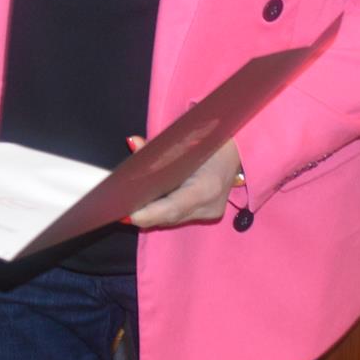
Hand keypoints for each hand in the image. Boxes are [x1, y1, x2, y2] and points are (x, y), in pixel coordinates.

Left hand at [129, 140, 243, 228]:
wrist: (240, 148)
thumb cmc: (211, 140)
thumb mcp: (184, 140)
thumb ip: (157, 147)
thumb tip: (132, 142)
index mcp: (207, 186)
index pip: (172, 207)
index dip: (148, 214)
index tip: (127, 214)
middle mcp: (210, 205)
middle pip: (170, 217)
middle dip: (144, 215)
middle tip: (119, 209)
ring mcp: (212, 212)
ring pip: (174, 219)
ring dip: (152, 214)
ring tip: (128, 208)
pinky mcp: (210, 214)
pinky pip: (181, 216)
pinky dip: (163, 211)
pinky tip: (146, 206)